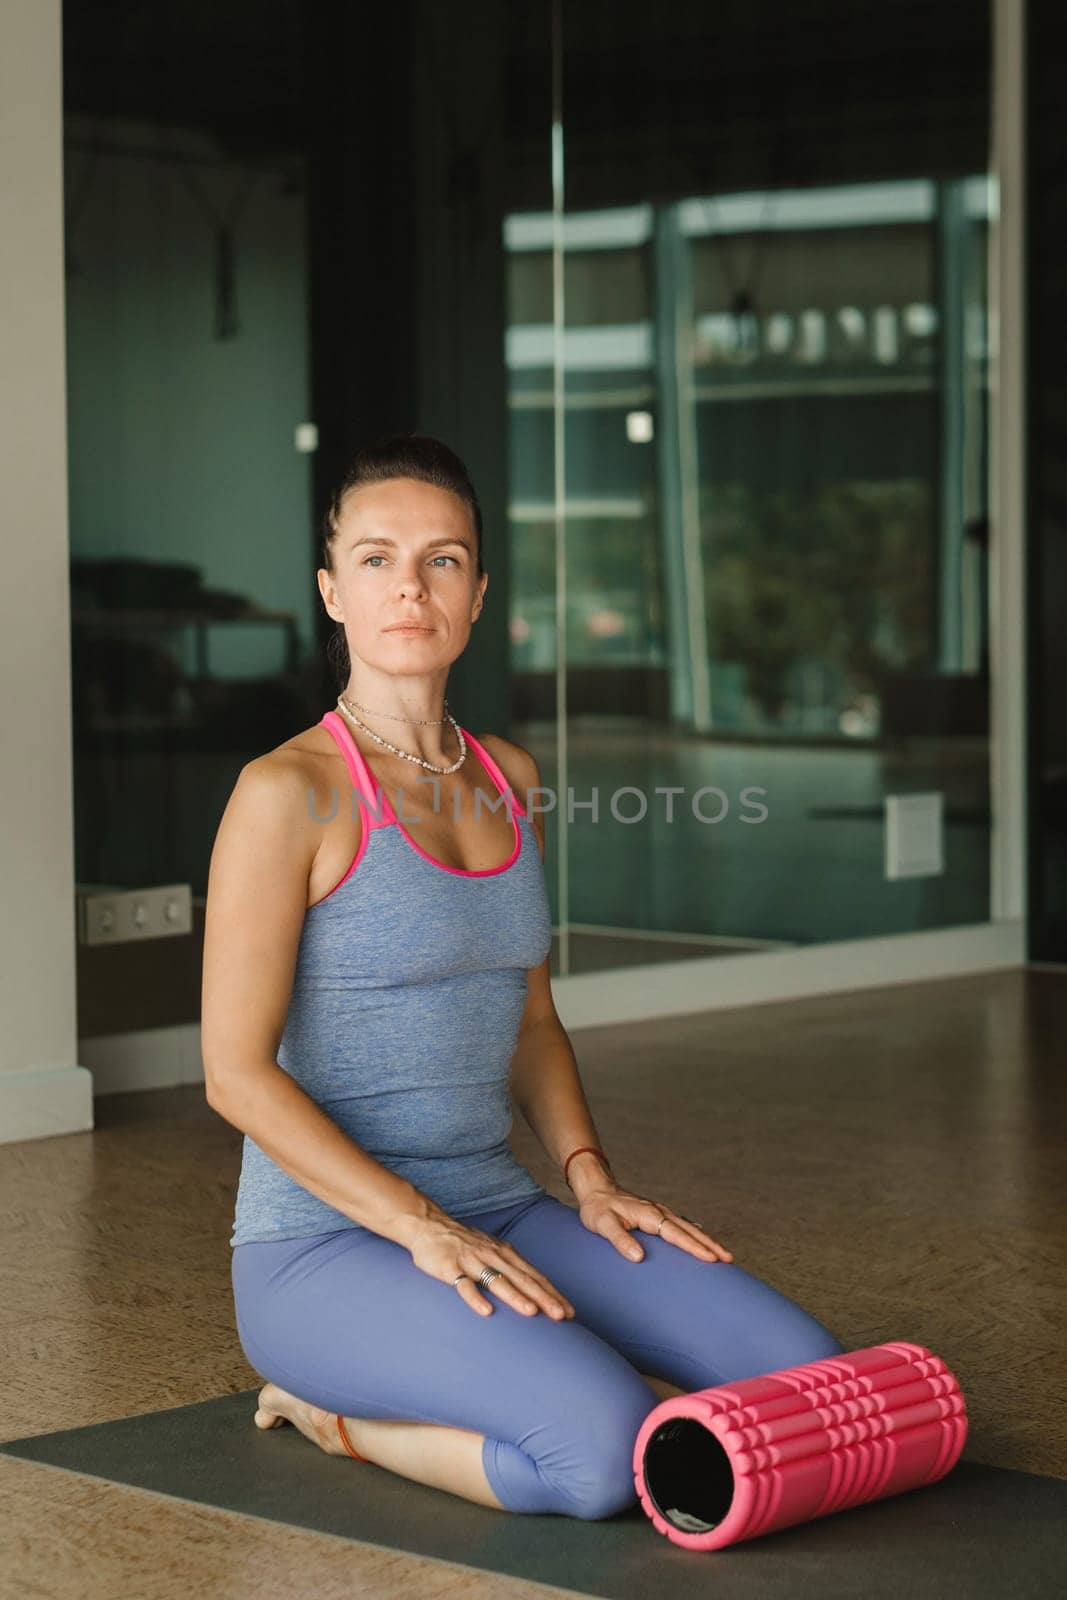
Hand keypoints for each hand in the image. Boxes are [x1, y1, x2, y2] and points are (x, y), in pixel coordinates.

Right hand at [406, 1213, 576, 1320]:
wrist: (428, 1225)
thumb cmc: (464, 1243)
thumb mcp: (492, 1250)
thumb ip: (510, 1267)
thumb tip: (534, 1288)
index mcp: (505, 1254)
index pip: (534, 1276)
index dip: (552, 1294)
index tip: (569, 1312)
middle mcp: (493, 1256)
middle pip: (522, 1279)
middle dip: (544, 1298)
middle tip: (562, 1316)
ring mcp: (472, 1261)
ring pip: (497, 1280)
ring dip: (515, 1296)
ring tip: (532, 1312)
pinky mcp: (450, 1268)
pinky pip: (463, 1285)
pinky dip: (475, 1298)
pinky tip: (486, 1311)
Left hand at [577, 1181, 733, 1263]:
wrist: (595, 1189)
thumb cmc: (597, 1209)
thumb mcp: (603, 1225)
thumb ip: (620, 1240)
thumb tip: (639, 1258)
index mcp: (649, 1215)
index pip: (677, 1234)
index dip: (695, 1247)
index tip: (712, 1259)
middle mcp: (659, 1212)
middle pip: (690, 1230)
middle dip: (710, 1244)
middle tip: (729, 1259)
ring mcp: (660, 1213)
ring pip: (689, 1227)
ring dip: (706, 1240)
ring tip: (723, 1254)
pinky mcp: (657, 1215)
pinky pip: (681, 1225)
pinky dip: (694, 1233)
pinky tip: (701, 1237)